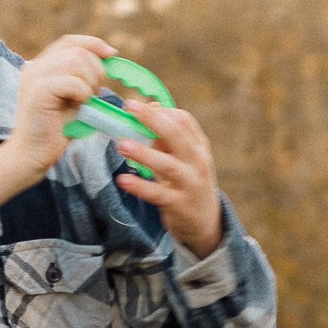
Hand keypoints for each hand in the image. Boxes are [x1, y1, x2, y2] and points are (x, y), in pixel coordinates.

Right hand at [3, 33, 117, 174]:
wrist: (31, 155)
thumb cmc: (55, 130)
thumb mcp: (74, 98)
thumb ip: (84, 78)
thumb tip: (109, 58)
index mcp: (41, 66)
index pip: (70, 41)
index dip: (93, 44)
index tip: (111, 55)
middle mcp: (34, 67)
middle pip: (77, 51)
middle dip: (96, 70)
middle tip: (95, 94)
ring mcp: (34, 77)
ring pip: (76, 61)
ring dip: (90, 83)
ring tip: (84, 102)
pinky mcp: (38, 92)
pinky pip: (72, 82)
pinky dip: (83, 95)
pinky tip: (77, 108)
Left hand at [114, 101, 224, 257]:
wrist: (206, 221)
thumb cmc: (188, 182)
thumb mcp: (184, 158)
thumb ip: (167, 137)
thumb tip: (151, 107)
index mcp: (199, 146)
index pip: (183, 120)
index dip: (160, 111)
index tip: (136, 106)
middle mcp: (197, 162)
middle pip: (177, 135)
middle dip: (152, 119)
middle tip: (129, 107)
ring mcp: (189, 183)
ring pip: (167, 165)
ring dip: (143, 153)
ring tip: (121, 145)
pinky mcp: (178, 204)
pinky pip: (157, 193)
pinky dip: (140, 186)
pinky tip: (122, 180)